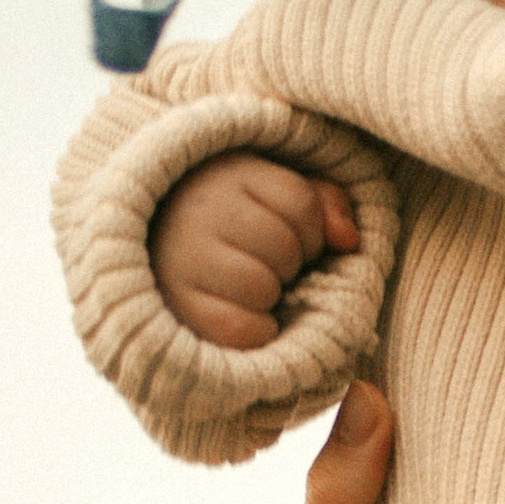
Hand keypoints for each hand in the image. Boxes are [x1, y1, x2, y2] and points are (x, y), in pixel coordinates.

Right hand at [151, 150, 361, 350]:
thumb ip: (325, 204)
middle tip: (267, 264)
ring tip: (251, 286)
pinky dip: (257, 330)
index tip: (292, 237)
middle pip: (284, 248)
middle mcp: (203, 210)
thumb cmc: (233, 220)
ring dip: (270, 295)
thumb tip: (348, 240)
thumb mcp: (278, 193)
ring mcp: (185, 258)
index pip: (300, 203)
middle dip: (290, 263)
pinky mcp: (179, 305)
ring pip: (262, 287)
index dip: (311, 231)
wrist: (155, 241)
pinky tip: (246, 316)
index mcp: (232, 173)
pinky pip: (242, 329)